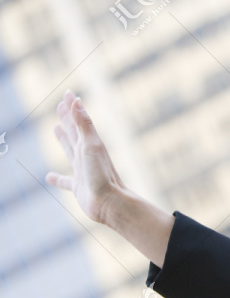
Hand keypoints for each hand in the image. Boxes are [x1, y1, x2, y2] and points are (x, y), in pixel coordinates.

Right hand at [45, 90, 126, 224]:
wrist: (111, 204)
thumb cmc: (102, 176)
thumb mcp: (91, 146)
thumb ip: (83, 125)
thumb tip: (77, 101)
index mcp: (89, 145)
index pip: (78, 121)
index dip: (72, 107)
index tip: (68, 94)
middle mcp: (86, 156)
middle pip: (74, 133)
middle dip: (67, 118)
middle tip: (61, 106)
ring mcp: (83, 171)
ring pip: (70, 152)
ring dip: (63, 140)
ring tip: (56, 130)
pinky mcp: (79, 187)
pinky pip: (65, 181)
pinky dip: (58, 179)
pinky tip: (49, 177)